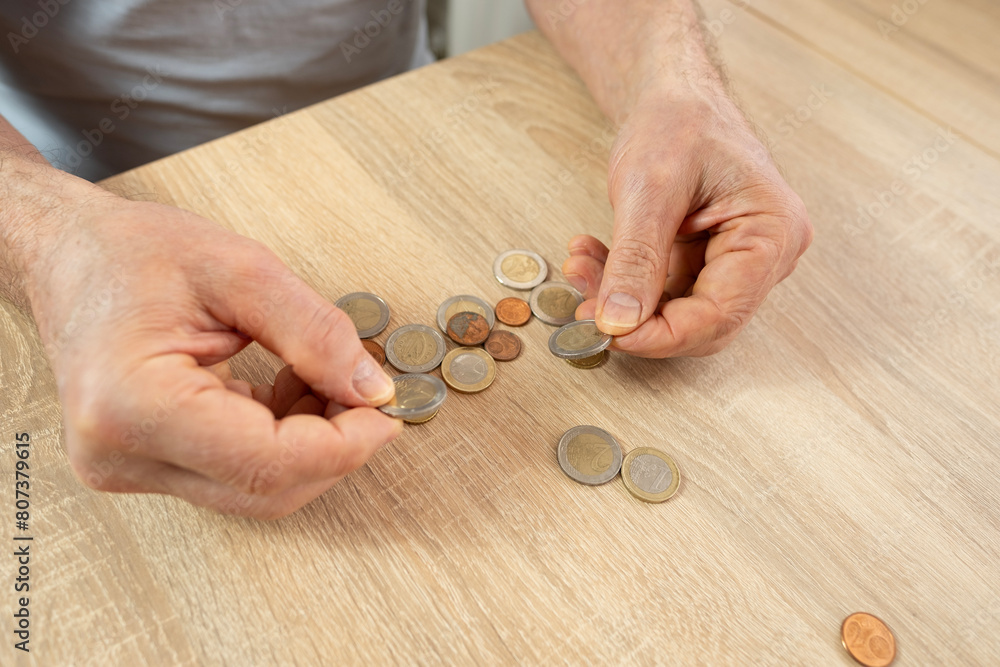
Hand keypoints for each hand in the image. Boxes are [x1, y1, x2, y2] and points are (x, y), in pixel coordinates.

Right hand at [22, 185, 400, 518]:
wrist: (70, 257)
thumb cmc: (135, 253)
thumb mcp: (241, 270)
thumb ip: (315, 333)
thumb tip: (372, 390)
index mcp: (133, 403)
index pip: (266, 462)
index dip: (343, 445)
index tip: (386, 412)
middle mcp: (121, 454)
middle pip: (265, 490)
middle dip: (332, 447)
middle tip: (364, 392)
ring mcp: (128, 468)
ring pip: (255, 490)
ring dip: (307, 445)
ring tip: (312, 376)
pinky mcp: (143, 466)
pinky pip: (234, 475)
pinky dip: (279, 440)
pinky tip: (284, 389)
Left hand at [563, 85, 813, 356]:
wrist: (673, 95)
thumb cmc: (677, 121)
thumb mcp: (649, 188)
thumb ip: (635, 260)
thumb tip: (616, 323)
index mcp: (773, 233)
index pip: (720, 314)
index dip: (662, 335)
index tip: (608, 334)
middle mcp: (766, 254)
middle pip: (703, 323)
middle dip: (637, 319)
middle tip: (584, 304)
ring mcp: (739, 261)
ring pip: (678, 312)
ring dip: (622, 299)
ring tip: (580, 266)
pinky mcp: (708, 261)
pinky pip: (665, 292)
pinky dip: (625, 283)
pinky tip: (592, 259)